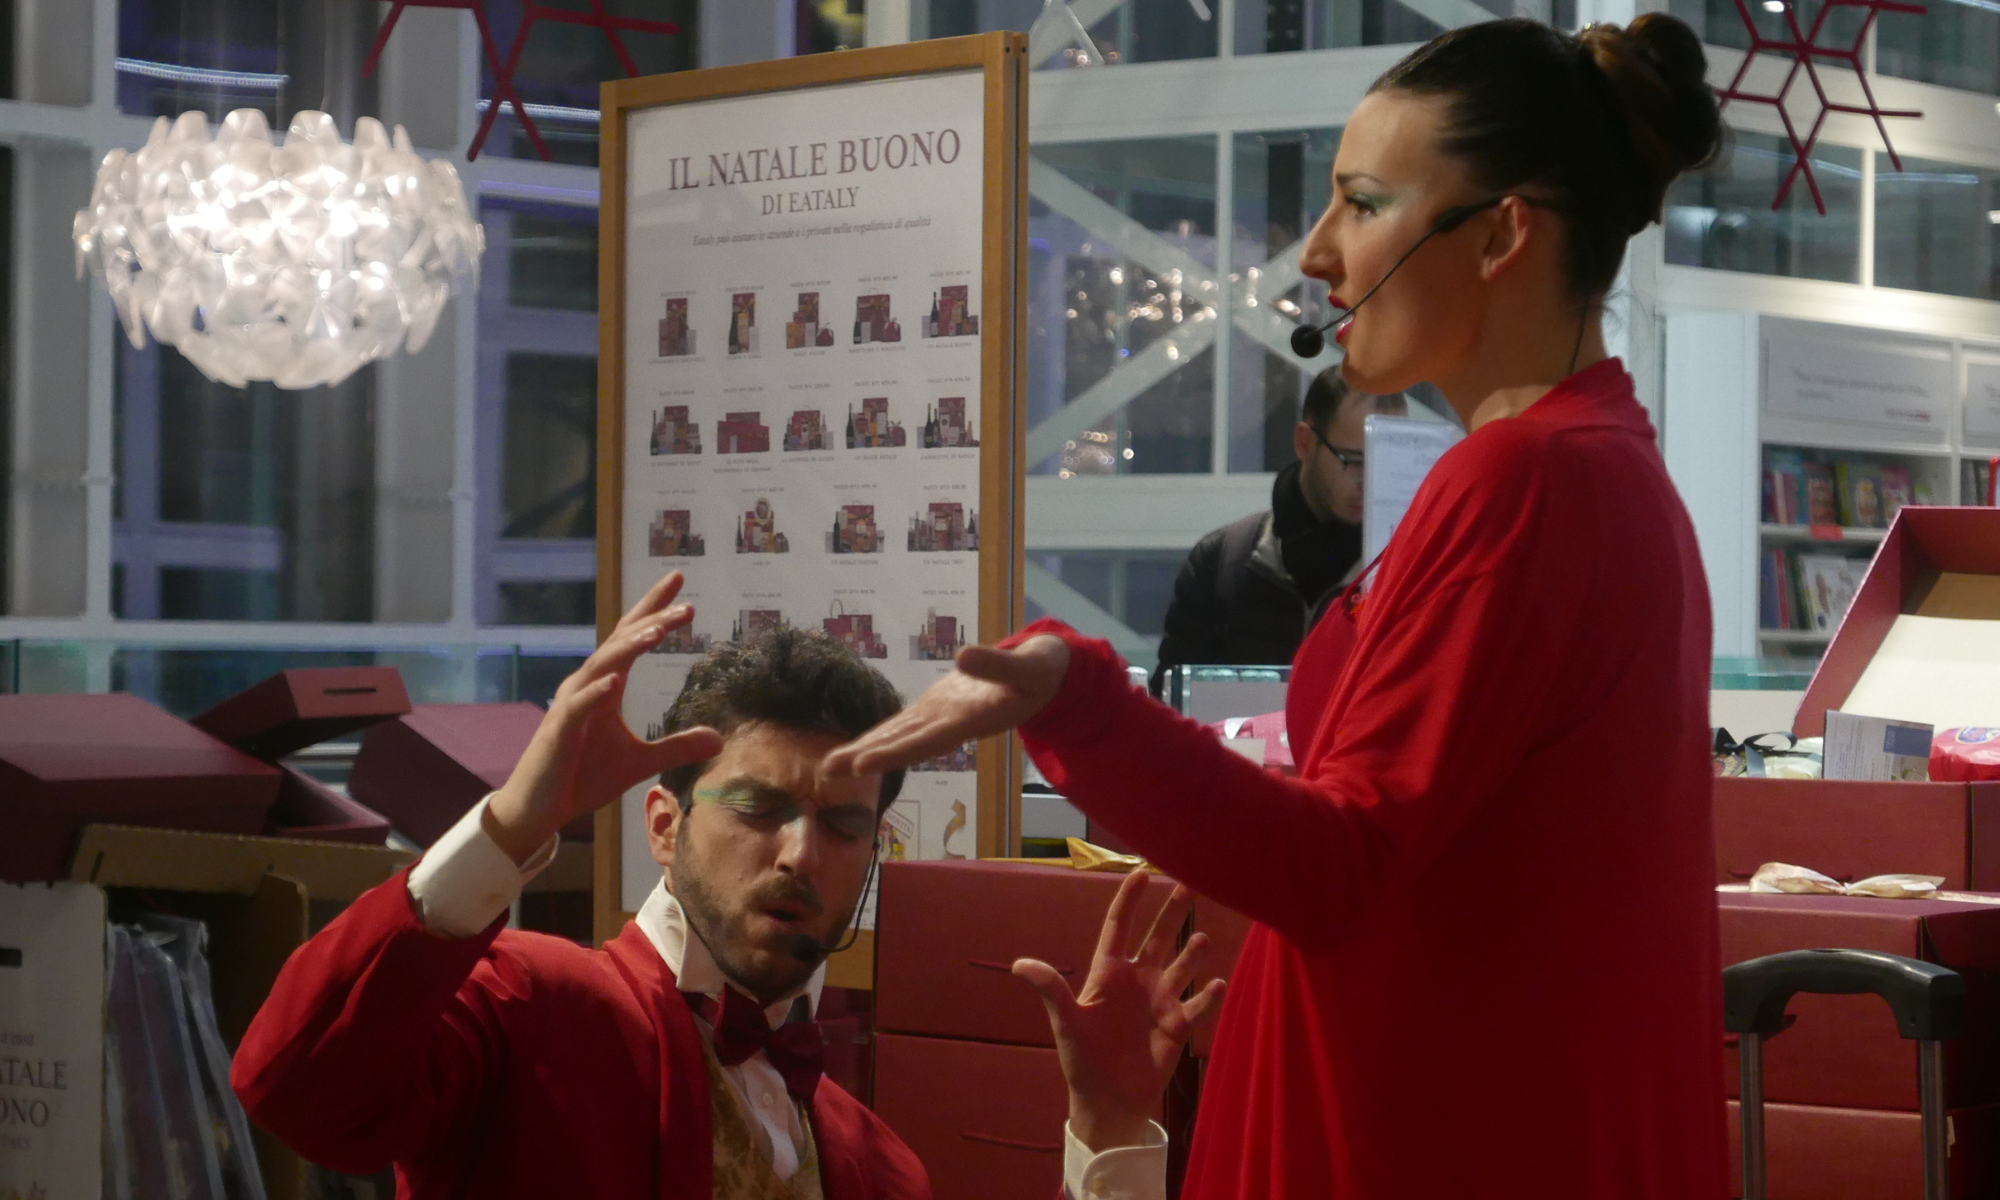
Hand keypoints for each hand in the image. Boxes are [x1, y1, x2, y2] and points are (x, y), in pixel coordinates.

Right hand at [484, 572, 723, 862]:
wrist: (538, 809)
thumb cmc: (582, 778)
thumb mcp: (640, 763)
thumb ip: (677, 747)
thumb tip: (718, 739)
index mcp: (605, 686)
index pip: (630, 638)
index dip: (652, 609)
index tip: (678, 582)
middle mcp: (586, 686)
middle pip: (620, 642)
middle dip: (651, 620)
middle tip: (686, 604)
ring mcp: (570, 707)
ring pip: (601, 667)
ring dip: (628, 648)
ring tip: (658, 631)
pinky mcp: (558, 733)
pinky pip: (578, 707)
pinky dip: (595, 692)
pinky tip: (615, 681)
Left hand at [820, 634, 1070, 777]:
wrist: (1048, 674)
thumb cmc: (1042, 670)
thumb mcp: (1028, 665)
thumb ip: (998, 664)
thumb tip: (963, 655)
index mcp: (972, 719)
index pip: (927, 740)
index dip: (895, 752)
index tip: (862, 764)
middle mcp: (952, 724)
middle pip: (904, 744)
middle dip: (867, 757)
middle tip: (828, 769)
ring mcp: (943, 716)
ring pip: (899, 736)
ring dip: (866, 750)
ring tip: (830, 764)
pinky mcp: (938, 706)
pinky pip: (904, 724)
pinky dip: (880, 735)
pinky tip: (857, 748)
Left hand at [1013, 871, 1225, 1153]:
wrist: (1108, 1100)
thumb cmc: (1082, 1060)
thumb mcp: (1065, 1022)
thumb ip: (1051, 990)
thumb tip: (1019, 964)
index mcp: (1109, 973)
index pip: (1120, 927)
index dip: (1130, 900)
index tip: (1142, 872)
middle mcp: (1138, 979)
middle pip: (1158, 937)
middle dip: (1172, 911)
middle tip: (1189, 882)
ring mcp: (1161, 1000)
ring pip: (1182, 966)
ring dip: (1193, 953)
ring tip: (1201, 939)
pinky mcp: (1178, 1026)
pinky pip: (1198, 1005)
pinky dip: (1209, 996)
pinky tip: (1216, 984)